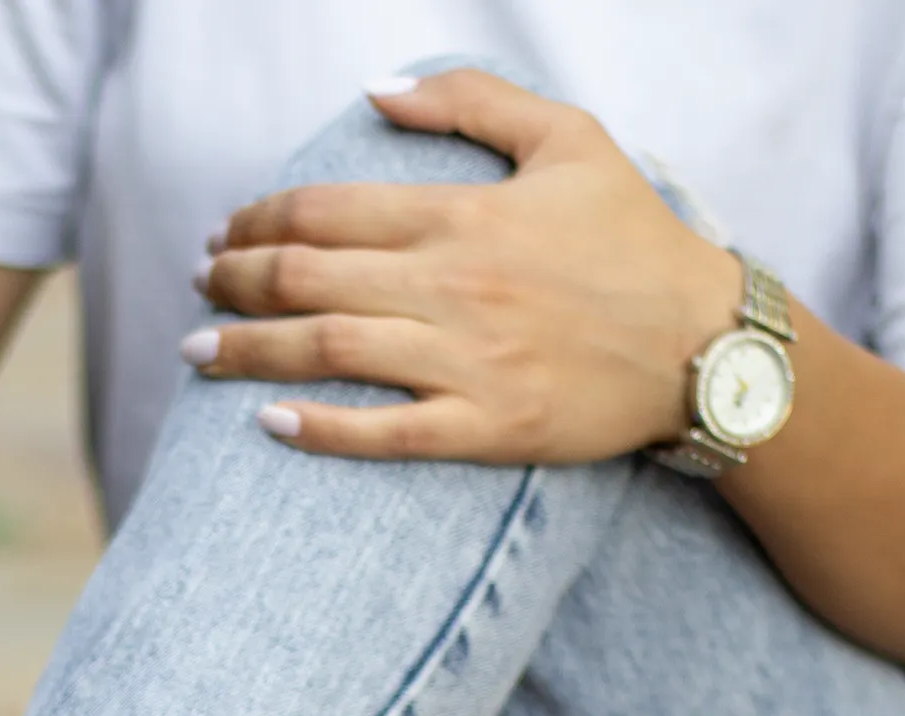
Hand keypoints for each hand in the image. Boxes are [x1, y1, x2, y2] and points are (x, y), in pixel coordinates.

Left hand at [186, 68, 741, 464]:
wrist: (707, 342)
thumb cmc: (634, 238)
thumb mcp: (570, 138)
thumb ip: (471, 103)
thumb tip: (377, 93)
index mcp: (464, 213)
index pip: (325, 211)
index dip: (256, 221)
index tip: (222, 236)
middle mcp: (454, 284)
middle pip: (306, 280)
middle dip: (233, 282)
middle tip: (197, 289)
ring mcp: (468, 361)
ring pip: (326, 352)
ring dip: (247, 351)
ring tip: (197, 353)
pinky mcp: (485, 427)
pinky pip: (383, 432)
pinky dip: (318, 428)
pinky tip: (266, 422)